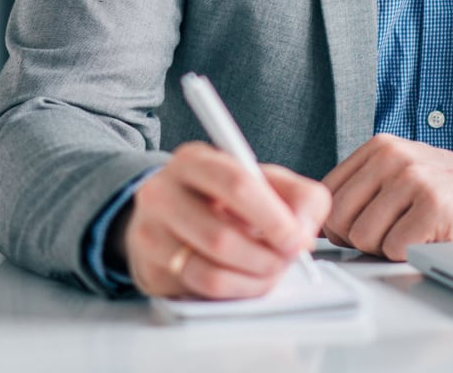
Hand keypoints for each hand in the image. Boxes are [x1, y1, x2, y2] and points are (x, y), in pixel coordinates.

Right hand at [119, 142, 330, 298]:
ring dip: (253, 278)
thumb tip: (303, 230)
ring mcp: (151, 234)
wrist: (170, 212)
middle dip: (266, 256)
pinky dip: (236, 290)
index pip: (236, 184)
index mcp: (195, 160)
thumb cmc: (225, 195)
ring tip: (272, 269)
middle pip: (221, 236)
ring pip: (210, 271)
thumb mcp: (265, 180)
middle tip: (288, 258)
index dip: (272, 216)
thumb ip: (299, 196)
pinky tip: (248, 278)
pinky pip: (200, 291)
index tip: (296, 238)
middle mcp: (163, 193)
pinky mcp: (150, 270)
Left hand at [321, 134, 452, 260]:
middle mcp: (393, 156)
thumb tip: (319, 223)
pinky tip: (431, 236)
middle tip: (396, 230)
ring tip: (416, 230)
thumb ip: (363, 188)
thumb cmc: (451, 193)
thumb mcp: (401, 174)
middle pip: (340, 218)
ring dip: (387, 246)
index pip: (328, 194)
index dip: (342, 222)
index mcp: (380, 146)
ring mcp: (413, 178)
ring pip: (363, 237)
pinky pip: (392, 248)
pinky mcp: (432, 205)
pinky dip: (409, 253)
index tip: (367, 225)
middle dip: (362, 237)